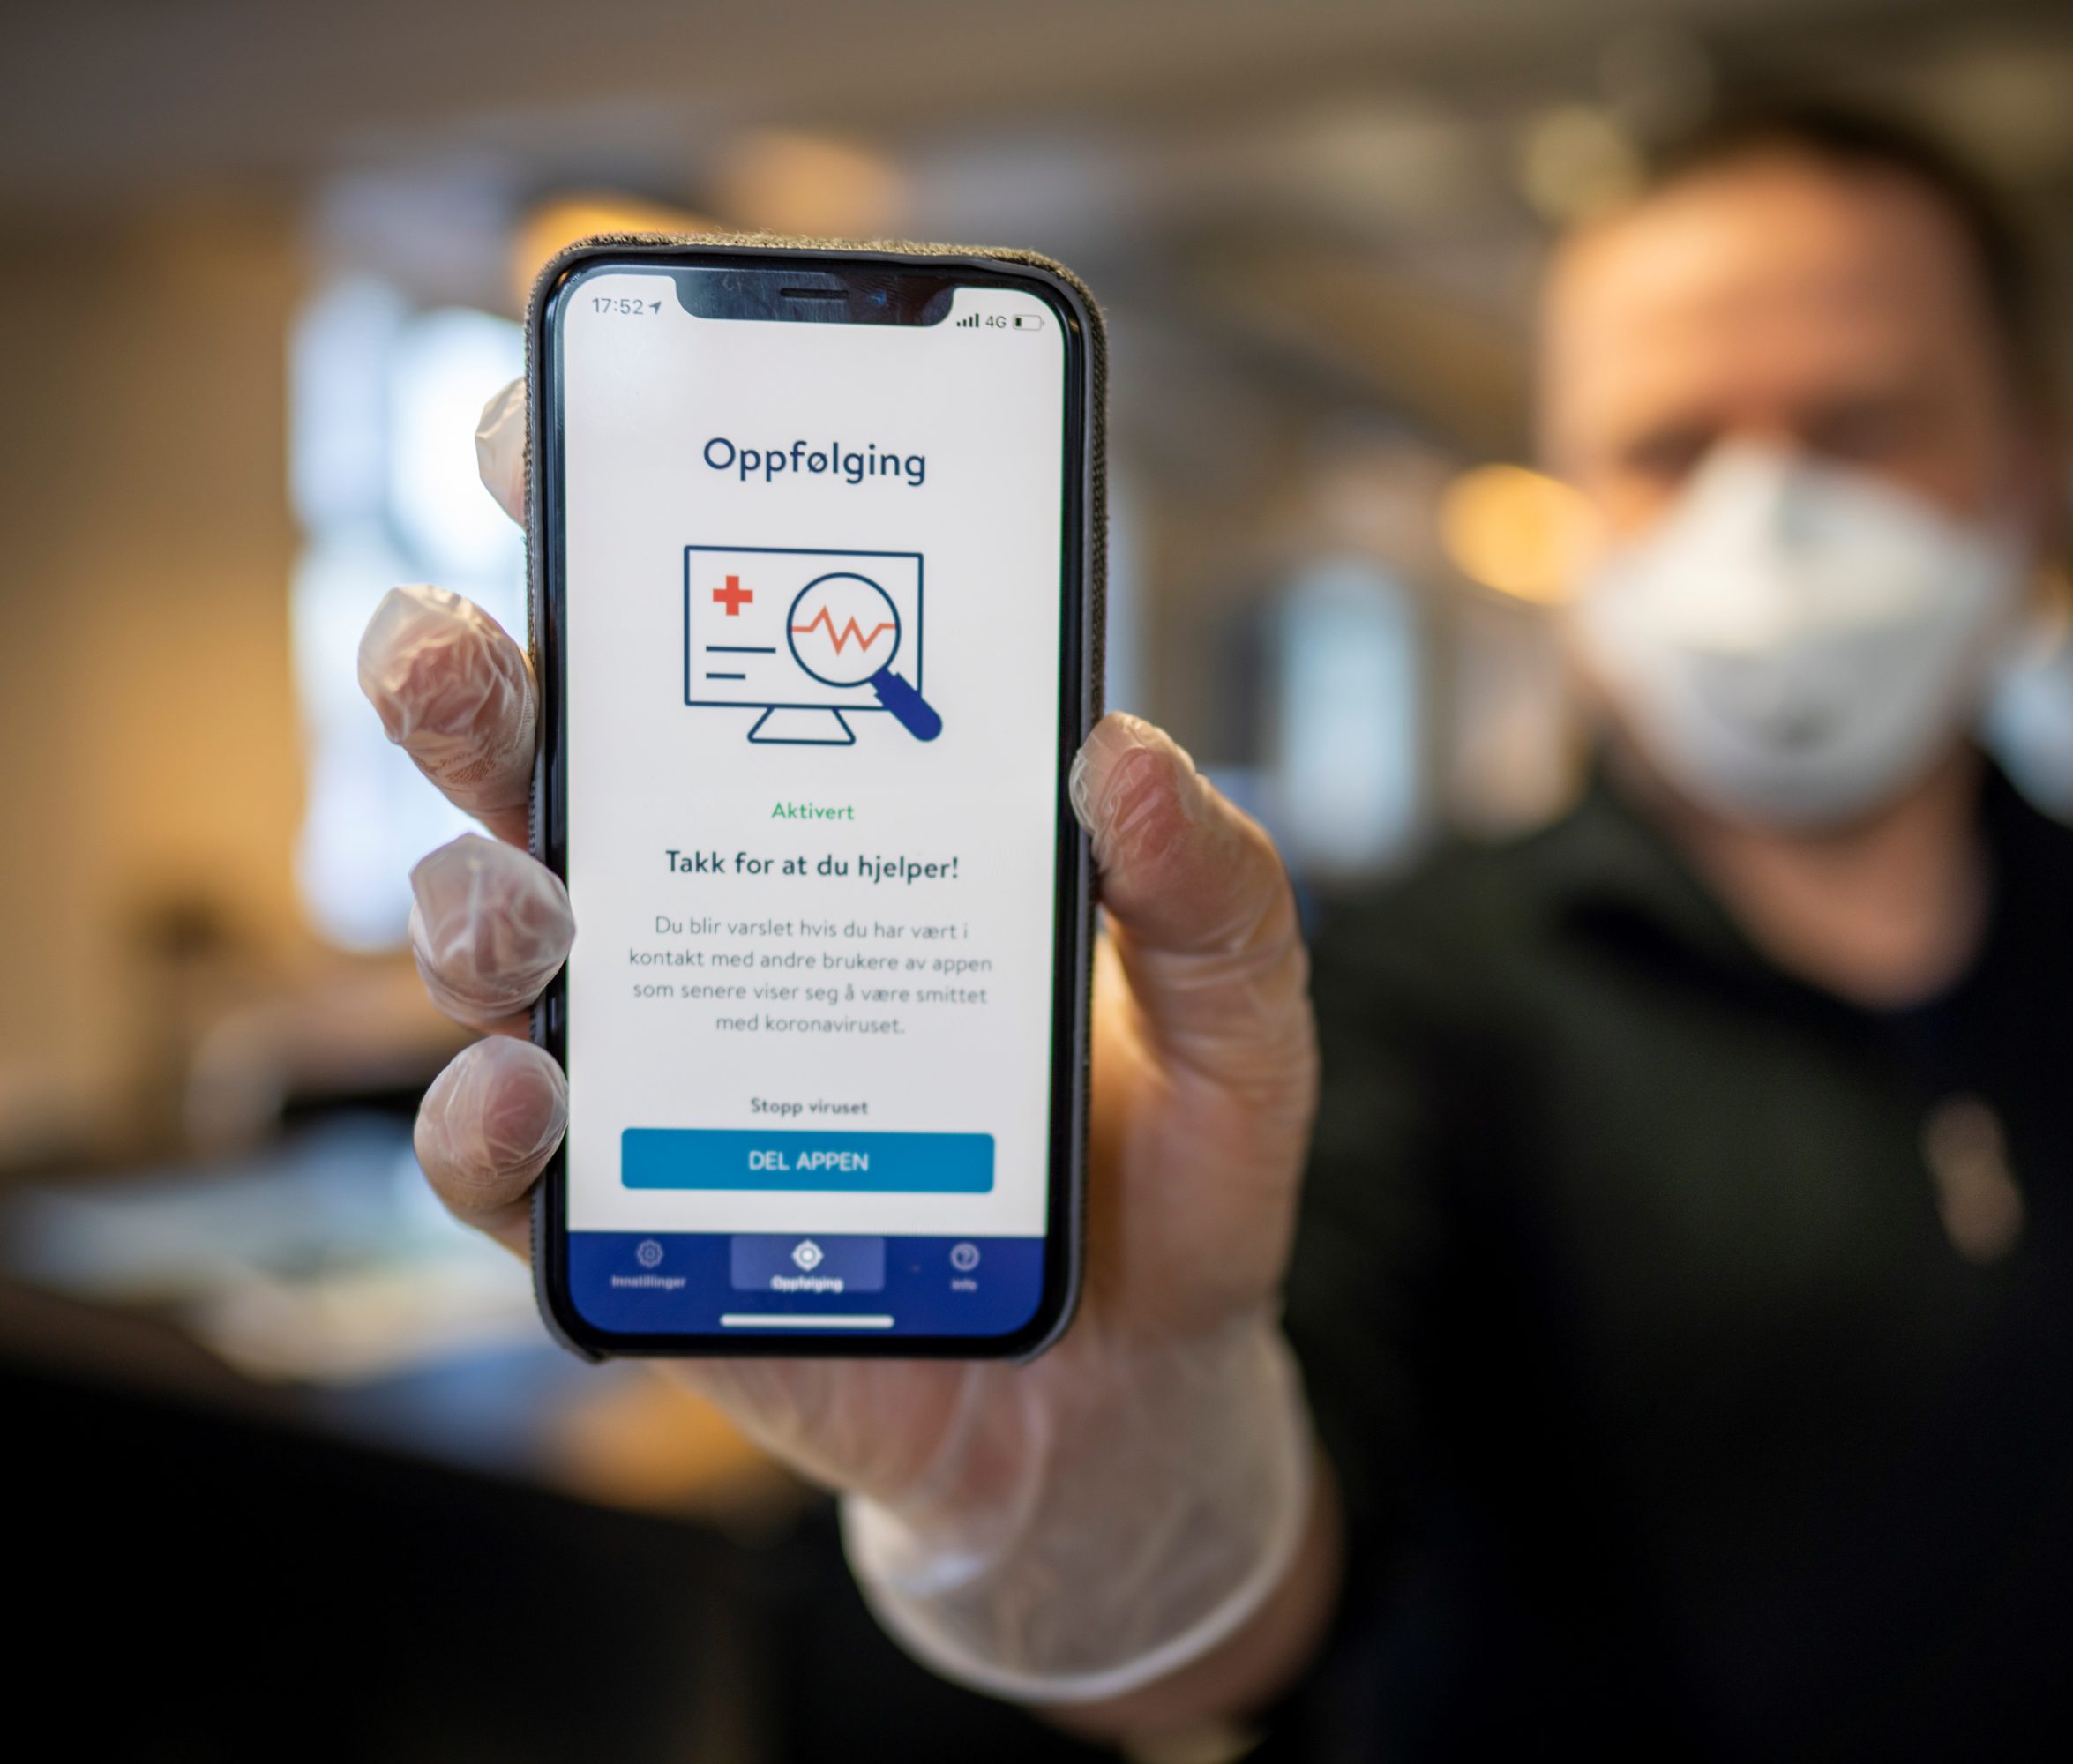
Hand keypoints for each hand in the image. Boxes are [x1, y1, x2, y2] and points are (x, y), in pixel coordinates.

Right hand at [362, 379, 1318, 1567]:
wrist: (1129, 1394)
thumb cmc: (1169, 1171)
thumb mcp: (1242, 1013)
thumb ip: (1217, 887)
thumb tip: (1124, 749)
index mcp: (850, 814)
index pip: (709, 642)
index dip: (612, 526)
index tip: (563, 434)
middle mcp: (722, 910)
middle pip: (545, 760)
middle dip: (470, 673)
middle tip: (467, 644)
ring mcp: (661, 1063)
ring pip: (488, 936)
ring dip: (467, 892)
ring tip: (532, 903)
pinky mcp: (633, 1221)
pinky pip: (502, 1171)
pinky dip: (481, 1128)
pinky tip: (532, 1098)